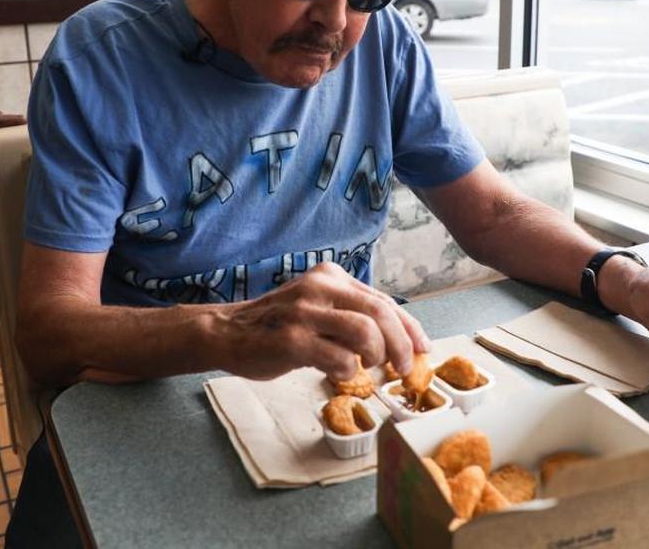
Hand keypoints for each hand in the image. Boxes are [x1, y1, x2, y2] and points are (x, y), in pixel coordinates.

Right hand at [213, 262, 430, 380]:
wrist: (226, 331)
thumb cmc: (277, 324)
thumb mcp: (316, 305)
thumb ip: (350, 314)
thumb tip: (398, 340)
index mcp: (331, 276)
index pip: (383, 300)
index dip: (409, 328)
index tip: (422, 349)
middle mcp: (320, 287)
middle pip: (380, 313)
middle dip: (401, 345)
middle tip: (403, 369)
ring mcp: (304, 312)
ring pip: (365, 332)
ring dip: (375, 356)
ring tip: (366, 367)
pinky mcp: (291, 340)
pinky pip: (338, 357)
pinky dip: (347, 371)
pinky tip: (338, 373)